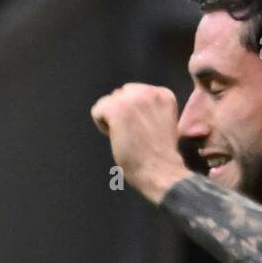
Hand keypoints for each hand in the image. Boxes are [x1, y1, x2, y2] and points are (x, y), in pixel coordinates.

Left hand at [90, 83, 191, 203]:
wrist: (161, 170)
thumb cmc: (161, 154)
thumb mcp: (163, 121)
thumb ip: (150, 107)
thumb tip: (126, 102)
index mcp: (164, 94)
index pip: (136, 92)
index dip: (137, 113)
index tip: (145, 129)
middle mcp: (150, 92)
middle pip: (121, 94)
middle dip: (122, 112)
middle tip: (135, 134)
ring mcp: (133, 99)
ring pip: (108, 101)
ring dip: (112, 119)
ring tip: (128, 136)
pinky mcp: (117, 109)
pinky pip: (97, 110)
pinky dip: (102, 125)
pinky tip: (118, 137)